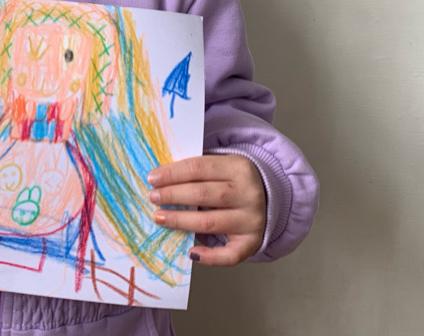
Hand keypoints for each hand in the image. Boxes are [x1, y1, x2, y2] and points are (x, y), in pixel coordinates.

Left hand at [148, 154, 265, 266]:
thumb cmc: (233, 181)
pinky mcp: (252, 242)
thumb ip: (197, 172)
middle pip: (202, 194)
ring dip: (180, 221)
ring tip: (160, 217)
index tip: (152, 178)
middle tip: (153, 197)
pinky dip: (209, 257)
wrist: (271, 196)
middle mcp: (248, 194)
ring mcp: (252, 220)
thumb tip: (160, 181)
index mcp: (239, 167)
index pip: (199, 168)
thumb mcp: (222, 166)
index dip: (173, 174)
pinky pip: (230, 255)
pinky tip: (191, 252)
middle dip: (173, 196)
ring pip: (209, 223)